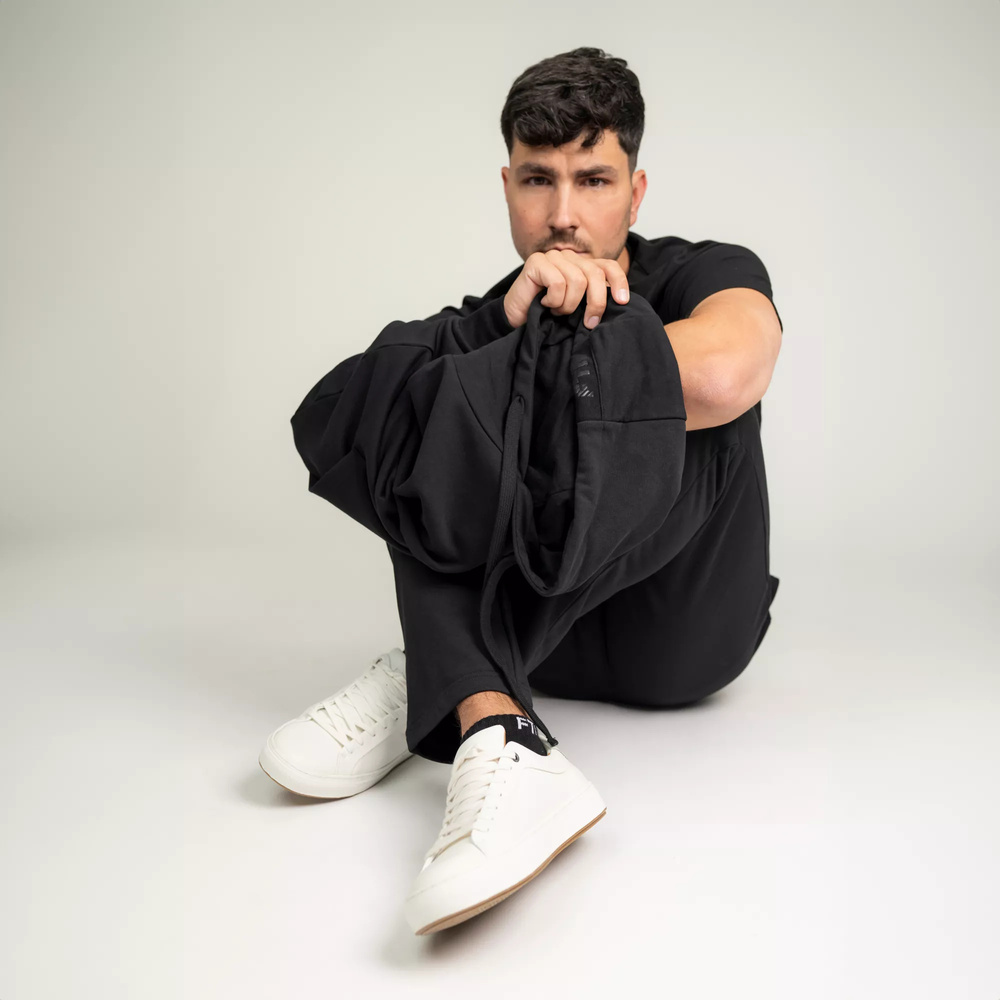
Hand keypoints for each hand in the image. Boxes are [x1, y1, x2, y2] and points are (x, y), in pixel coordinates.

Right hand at [503, 249, 629, 329]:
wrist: (517, 320)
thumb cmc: (546, 315)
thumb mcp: (577, 307)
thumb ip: (593, 299)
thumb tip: (618, 303)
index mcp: (581, 266)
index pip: (608, 266)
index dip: (619, 282)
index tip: (622, 302)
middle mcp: (569, 258)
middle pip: (595, 275)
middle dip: (596, 302)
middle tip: (589, 323)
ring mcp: (552, 257)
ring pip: (577, 280)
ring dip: (568, 305)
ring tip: (557, 311)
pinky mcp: (536, 262)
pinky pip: (558, 282)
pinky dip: (554, 300)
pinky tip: (544, 304)